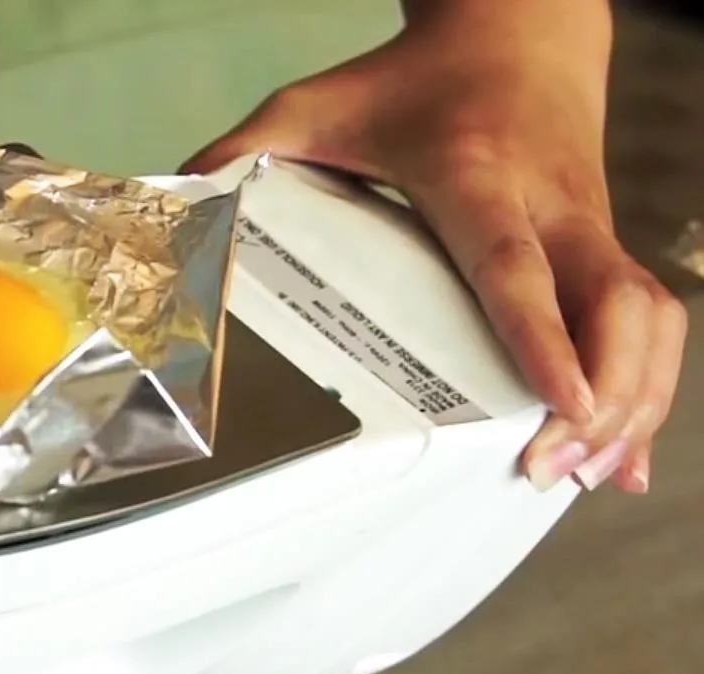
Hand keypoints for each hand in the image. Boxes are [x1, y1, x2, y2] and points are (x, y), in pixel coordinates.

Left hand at [181, 3, 686, 492]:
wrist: (516, 29)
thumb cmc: (411, 79)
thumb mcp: (315, 105)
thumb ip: (245, 152)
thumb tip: (174, 208)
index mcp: (473, 174)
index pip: (513, 262)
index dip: (540, 335)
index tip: (558, 404)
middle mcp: (548, 203)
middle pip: (610, 303)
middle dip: (602, 394)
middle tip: (553, 466)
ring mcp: (588, 223)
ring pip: (650, 316)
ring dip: (635, 400)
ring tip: (588, 474)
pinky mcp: (606, 240)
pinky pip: (654, 317)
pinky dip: (649, 383)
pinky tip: (621, 447)